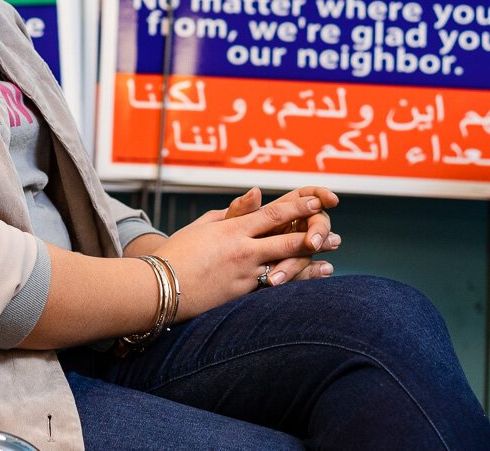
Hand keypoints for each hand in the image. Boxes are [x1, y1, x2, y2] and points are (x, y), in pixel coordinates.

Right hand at [147, 190, 337, 320]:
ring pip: (284, 264)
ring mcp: (243, 273)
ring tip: (330, 260)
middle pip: (284, 237)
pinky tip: (309, 283)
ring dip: (309, 261)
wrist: (157, 287)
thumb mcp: (201, 226)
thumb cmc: (175, 254)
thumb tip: (256, 195)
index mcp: (230, 228)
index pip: (271, 214)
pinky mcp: (241, 295)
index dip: (297, 207)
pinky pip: (273, 288)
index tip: (318, 201)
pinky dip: (294, 283)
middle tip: (333, 230)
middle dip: (311, 232)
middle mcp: (241, 249)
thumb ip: (231, 212)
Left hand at [223, 185, 340, 286]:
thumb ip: (242, 210)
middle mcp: (293, 228)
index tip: (331, 200)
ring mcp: (296, 250)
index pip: (306, 196)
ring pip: (309, 250)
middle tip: (311, 242)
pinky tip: (324, 271)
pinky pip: (307, 270)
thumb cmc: (223, 241)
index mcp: (280, 211)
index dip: (320, 195)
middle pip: (316, 223)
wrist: (220, 269)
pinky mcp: (293, 270)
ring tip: (301, 261)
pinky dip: (315, 271)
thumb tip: (255, 191)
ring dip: (306, 257)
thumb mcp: (230, 224)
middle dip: (318, 231)